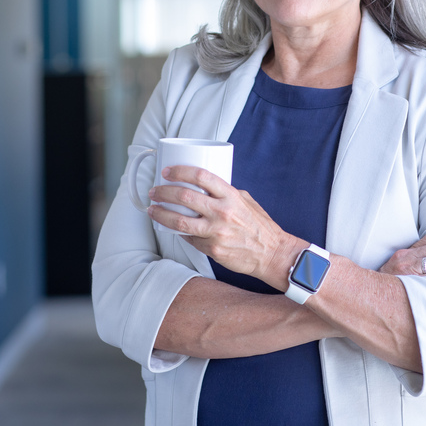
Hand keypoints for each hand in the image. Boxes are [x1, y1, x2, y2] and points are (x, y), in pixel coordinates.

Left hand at [147, 165, 297, 283]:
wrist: (272, 253)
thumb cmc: (260, 227)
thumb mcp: (245, 201)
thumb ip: (225, 194)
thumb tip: (205, 188)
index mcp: (230, 196)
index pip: (200, 176)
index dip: (179, 171)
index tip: (167, 172)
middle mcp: (222, 213)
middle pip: (184, 196)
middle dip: (163, 192)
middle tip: (155, 191)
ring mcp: (216, 232)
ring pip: (179, 221)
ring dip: (161, 213)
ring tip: (153, 209)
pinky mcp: (212, 250)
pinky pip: (190, 239)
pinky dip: (179, 233)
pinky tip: (172, 228)